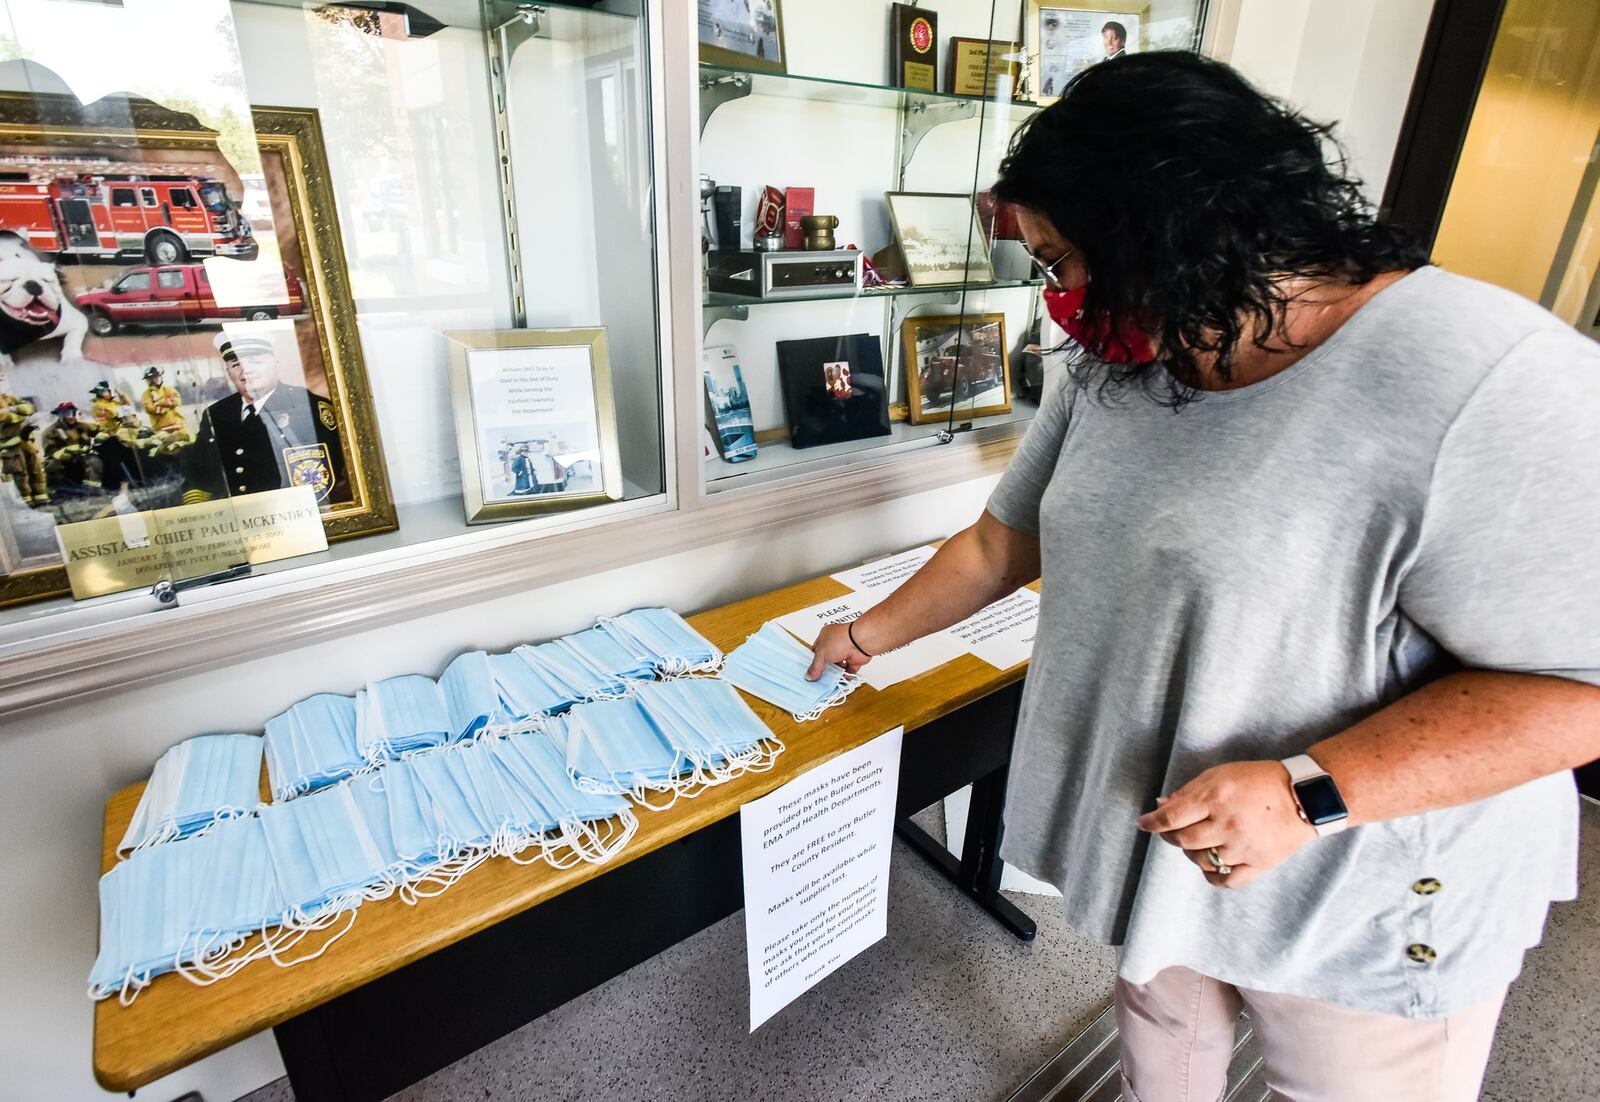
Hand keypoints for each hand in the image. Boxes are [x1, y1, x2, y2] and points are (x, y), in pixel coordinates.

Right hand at [806, 620, 870, 680]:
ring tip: (828, 680)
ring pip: (837, 666)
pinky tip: (839, 680)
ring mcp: (845, 651)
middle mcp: (835, 643)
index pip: (816, 650)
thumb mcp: (821, 653)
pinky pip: (848, 671)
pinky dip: (844, 676)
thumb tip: (809, 676)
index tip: (810, 671)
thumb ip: (815, 666)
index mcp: (825, 636)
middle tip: (817, 678)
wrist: (860, 642)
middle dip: (824, 669)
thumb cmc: (841, 640)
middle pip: (827, 659)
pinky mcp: (854, 660)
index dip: (813, 660)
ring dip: (834, 673)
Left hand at [1137, 760, 1316, 889]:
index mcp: (1215, 797)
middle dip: (1170, 836)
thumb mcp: (1221, 774)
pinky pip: (1226, 880)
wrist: (1305, 796)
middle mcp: (1227, 823)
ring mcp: (1243, 847)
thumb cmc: (1260, 780)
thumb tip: (1161, 806)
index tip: (1143, 823)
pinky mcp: (1259, 864)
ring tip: (1197, 842)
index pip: (1171, 817)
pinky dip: (1212, 875)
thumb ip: (1189, 791)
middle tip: (1171, 830)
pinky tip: (1211, 864)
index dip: (1152, 822)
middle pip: (1183, 840)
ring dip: (1191, 852)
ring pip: (1201, 860)